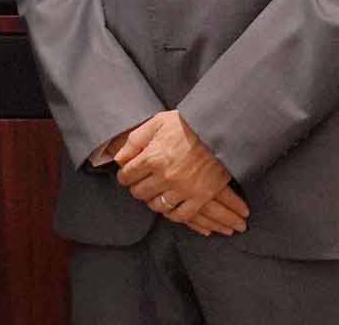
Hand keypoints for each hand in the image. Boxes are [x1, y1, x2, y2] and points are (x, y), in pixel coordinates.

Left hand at [111, 111, 246, 233]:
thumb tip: (119, 158)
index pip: (127, 176)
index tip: (129, 175)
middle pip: (140, 193)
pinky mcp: (199, 197)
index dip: (126, 176)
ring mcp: (182, 189)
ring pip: (158, 206)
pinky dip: (173, 213)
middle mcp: (165, 177)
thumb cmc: (187, 124)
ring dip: (154, 200)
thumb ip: (134, 141)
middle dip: (138, 188)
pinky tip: (171, 205)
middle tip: (143, 183)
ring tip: (156, 193)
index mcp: (152, 158)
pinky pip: (181, 215)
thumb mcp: (157, 123)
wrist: (219, 131)